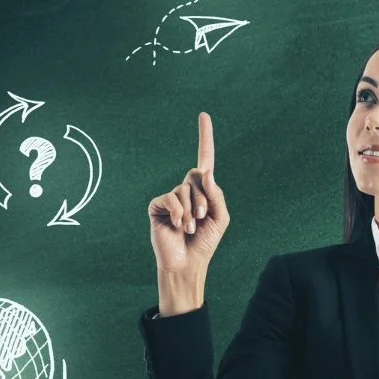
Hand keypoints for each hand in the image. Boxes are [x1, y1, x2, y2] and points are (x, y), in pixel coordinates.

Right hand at [148, 112, 229, 273]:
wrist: (187, 263)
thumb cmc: (205, 242)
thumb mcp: (220, 217)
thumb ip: (216, 193)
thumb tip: (205, 171)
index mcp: (203, 190)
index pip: (204, 159)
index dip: (205, 137)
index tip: (203, 115)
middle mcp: (186, 189)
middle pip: (197, 176)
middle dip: (204, 199)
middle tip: (203, 219)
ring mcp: (171, 197)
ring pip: (184, 189)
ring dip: (192, 211)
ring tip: (191, 228)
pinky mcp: (158, 206)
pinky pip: (169, 198)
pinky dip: (179, 212)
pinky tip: (180, 226)